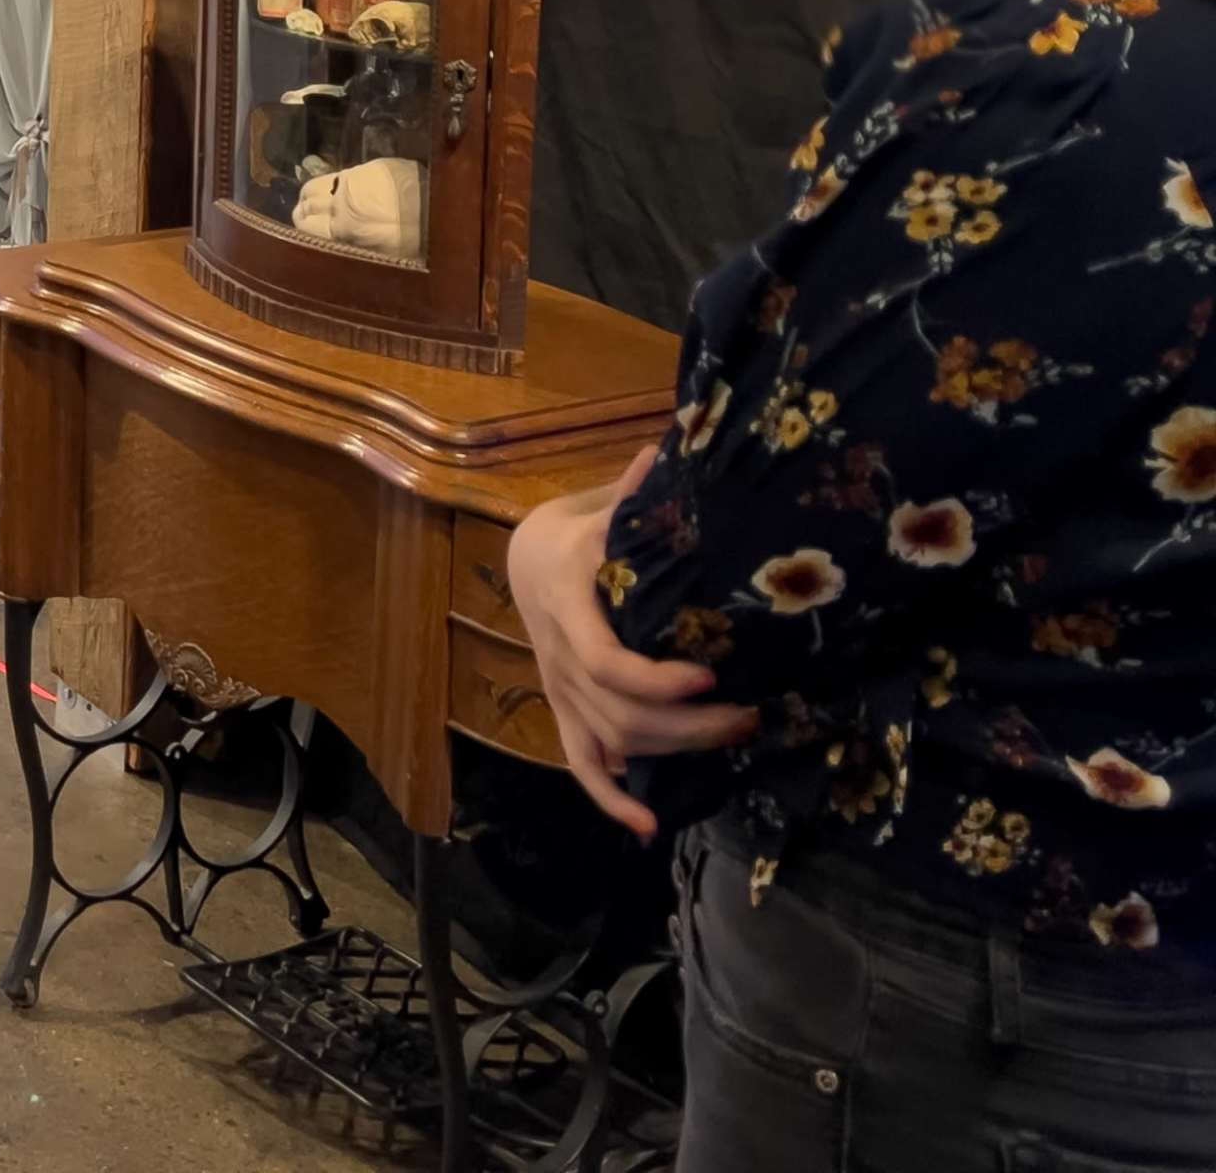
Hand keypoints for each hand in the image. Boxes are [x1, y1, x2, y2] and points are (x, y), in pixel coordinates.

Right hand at [506, 474, 754, 834]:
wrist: (526, 555)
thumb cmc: (575, 528)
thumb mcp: (596, 504)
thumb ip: (632, 492)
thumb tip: (666, 454)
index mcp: (564, 598)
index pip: (601, 658)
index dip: (653, 679)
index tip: (709, 675)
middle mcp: (557, 651)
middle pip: (619, 712)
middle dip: (690, 724)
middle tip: (753, 711)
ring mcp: (559, 686)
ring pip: (610, 739)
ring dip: (675, 751)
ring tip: (738, 736)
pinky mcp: (564, 708)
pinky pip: (578, 762)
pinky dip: (609, 797)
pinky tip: (648, 825)